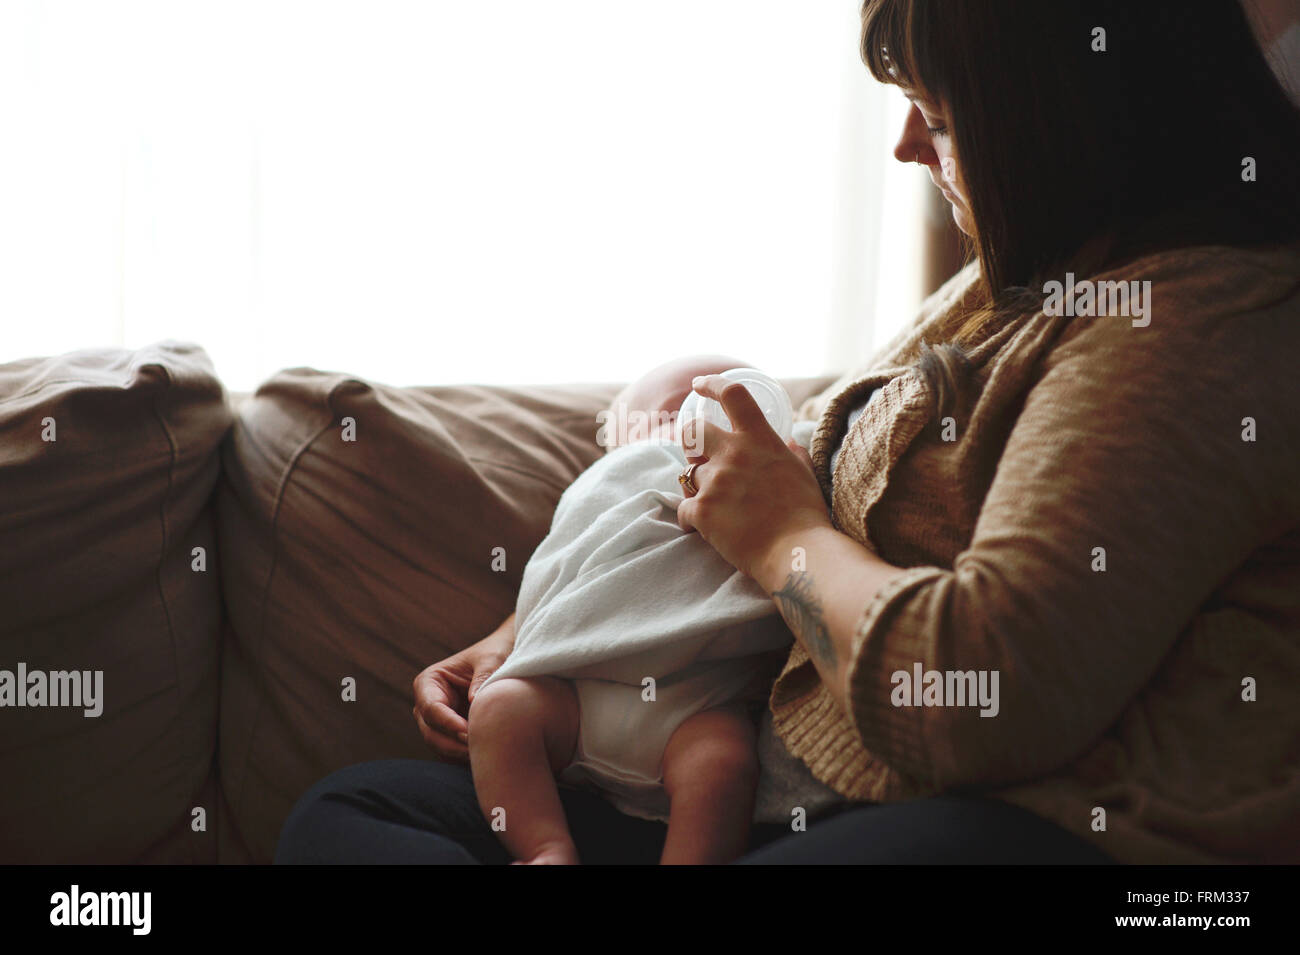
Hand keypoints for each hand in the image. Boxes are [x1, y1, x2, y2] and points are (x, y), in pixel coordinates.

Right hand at [412, 613, 514, 762]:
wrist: (509, 659)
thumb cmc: (497, 653)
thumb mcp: (492, 658)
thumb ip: (484, 675)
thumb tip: (473, 700)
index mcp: (429, 682)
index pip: (432, 709)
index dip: (448, 723)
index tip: (469, 732)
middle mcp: (427, 704)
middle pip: (431, 733)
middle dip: (454, 744)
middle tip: (479, 749)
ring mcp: (438, 722)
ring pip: (441, 747)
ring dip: (460, 754)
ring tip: (486, 754)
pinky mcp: (453, 734)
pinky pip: (454, 753)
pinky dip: (466, 757)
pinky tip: (487, 755)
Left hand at [676, 375, 830, 581]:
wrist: (798, 553)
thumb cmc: (806, 516)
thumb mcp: (804, 473)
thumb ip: (792, 453)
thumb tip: (788, 443)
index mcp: (759, 439)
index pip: (732, 395)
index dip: (711, 384)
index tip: (699, 386)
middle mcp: (734, 453)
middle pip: (691, 432)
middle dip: (689, 443)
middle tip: (698, 459)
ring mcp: (715, 481)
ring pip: (689, 477)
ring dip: (698, 490)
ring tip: (720, 511)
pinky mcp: (701, 510)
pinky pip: (683, 511)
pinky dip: (691, 521)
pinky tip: (706, 532)